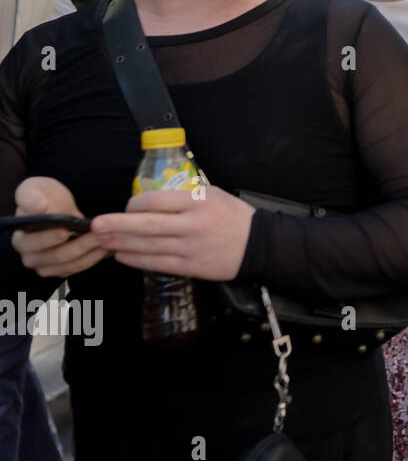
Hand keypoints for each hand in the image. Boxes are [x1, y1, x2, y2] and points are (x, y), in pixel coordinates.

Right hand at [11, 177, 109, 278]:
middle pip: (56, 256)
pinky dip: (95, 257)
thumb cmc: (45, 198)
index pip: (31, 244)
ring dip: (92, 251)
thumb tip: (38, 206)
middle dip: (79, 245)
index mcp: (21, 239)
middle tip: (99, 233)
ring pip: (72, 263)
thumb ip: (31, 196)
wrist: (61, 207)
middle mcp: (32, 256)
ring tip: (108, 237)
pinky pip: (81, 266)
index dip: (47, 239)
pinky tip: (108, 245)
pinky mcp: (64, 269)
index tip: (64, 231)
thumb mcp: (35, 189)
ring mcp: (48, 266)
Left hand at [91, 184, 254, 281]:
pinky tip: (122, 255)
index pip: (155, 201)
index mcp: (197, 202)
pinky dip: (137, 259)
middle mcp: (192, 225)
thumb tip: (150, 202)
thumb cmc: (235, 217)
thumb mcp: (214, 194)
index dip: (135, 205)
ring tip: (102, 240)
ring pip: (147, 246)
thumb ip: (184, 196)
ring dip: (121, 243)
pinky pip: (157, 263)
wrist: (260, 246)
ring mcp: (190, 248)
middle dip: (117, 225)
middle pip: (146, 225)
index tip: (128, 207)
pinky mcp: (191, 266)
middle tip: (95, 224)